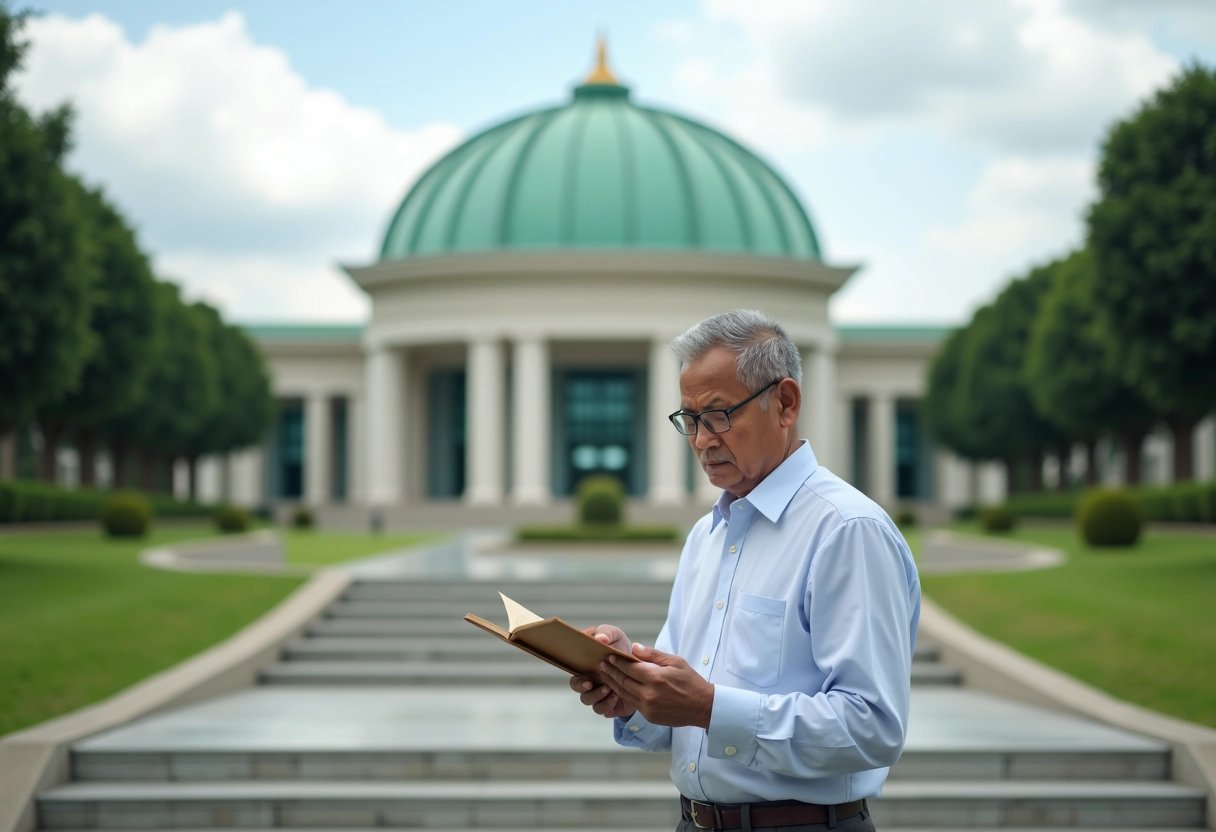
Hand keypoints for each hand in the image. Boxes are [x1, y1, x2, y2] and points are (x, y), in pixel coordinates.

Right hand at [568, 624, 635, 719]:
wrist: (639, 662)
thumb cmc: (619, 647)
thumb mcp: (614, 635)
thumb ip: (606, 633)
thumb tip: (600, 639)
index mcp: (586, 666)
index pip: (573, 673)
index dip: (576, 679)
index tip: (586, 679)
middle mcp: (589, 681)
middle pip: (577, 689)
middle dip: (583, 688)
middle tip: (591, 684)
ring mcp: (598, 693)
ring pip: (589, 701)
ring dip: (597, 696)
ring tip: (610, 689)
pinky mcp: (609, 704)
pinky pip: (602, 710)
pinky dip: (607, 704)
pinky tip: (615, 696)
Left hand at [599, 644, 713, 728]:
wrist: (703, 706)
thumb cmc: (690, 681)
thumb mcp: (675, 662)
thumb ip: (653, 655)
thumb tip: (634, 648)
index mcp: (655, 678)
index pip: (629, 668)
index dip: (618, 661)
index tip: (609, 656)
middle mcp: (649, 694)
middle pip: (623, 681)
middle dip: (611, 671)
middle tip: (602, 664)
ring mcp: (648, 707)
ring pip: (624, 693)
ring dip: (613, 683)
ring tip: (606, 675)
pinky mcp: (649, 716)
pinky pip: (632, 703)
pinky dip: (623, 694)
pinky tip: (618, 688)